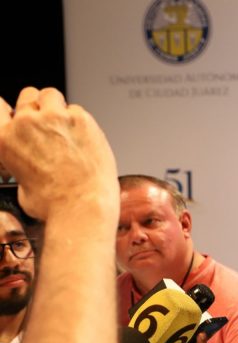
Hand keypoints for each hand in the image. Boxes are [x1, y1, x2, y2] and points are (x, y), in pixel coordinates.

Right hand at [0, 87, 117, 221]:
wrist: (83, 205)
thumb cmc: (55, 203)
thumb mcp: (22, 186)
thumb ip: (21, 164)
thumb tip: (29, 166)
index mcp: (4, 139)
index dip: (9, 109)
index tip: (18, 114)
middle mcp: (26, 124)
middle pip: (28, 96)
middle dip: (38, 109)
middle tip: (50, 127)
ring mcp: (54, 118)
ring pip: (51, 95)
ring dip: (58, 108)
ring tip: (66, 128)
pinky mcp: (80, 119)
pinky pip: (77, 110)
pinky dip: (80, 120)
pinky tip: (84, 138)